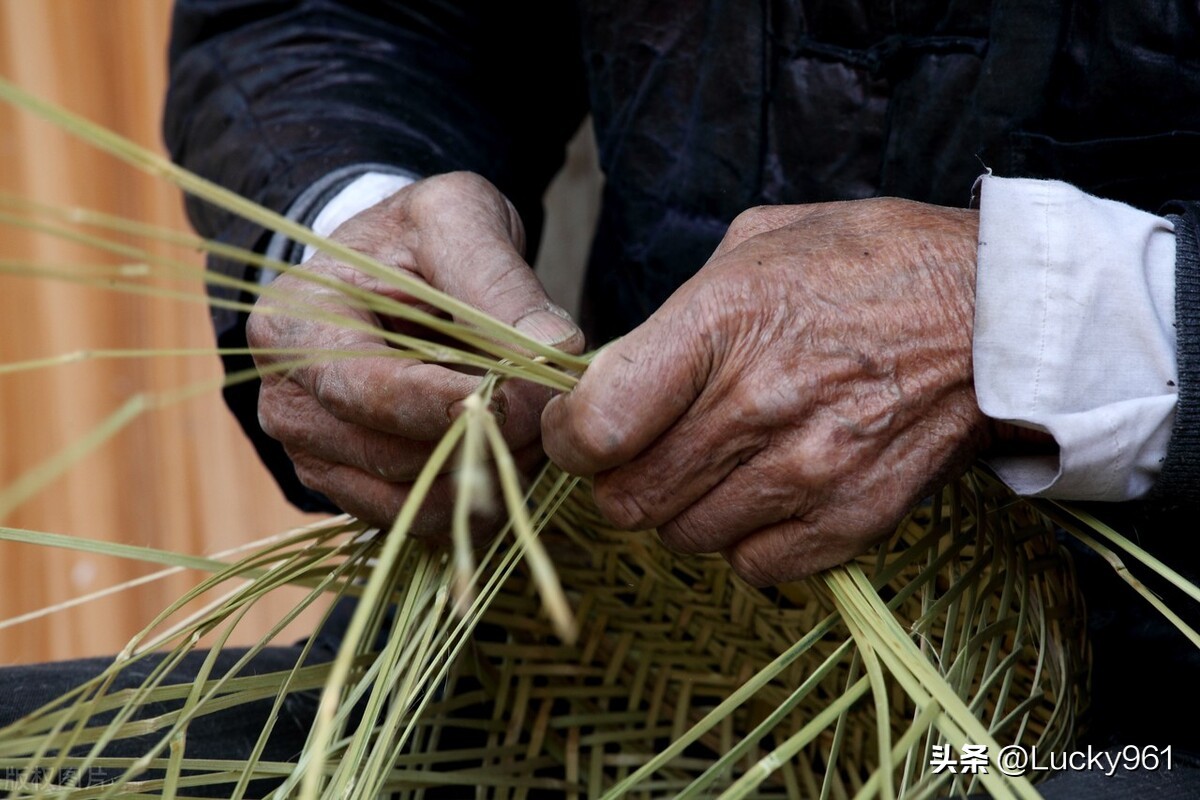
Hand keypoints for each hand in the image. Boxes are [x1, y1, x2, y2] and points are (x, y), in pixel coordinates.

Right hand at [248, 172, 582, 532]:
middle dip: (487, 440)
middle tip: (552, 411)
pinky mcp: (351, 490)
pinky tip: (510, 452)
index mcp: (295, 328)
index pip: (370, 390)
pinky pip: (422, 522)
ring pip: (415, 501)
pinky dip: (478, 498)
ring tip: (536, 426)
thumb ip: (501, 280)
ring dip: (491, 474)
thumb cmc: (416, 240)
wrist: (388, 271)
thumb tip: (555, 350)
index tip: (523, 399)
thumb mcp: (457, 222)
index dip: (450, 405)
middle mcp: (288, 403)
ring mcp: (314, 456)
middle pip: (395, 455)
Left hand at [542, 198, 990, 584]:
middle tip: (643, 450)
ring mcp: (808, 473)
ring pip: (683, 536)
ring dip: (681, 508)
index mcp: (722, 322)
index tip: (577, 428)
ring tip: (715, 464)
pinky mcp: (851, 521)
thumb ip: (676, 312)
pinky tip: (764, 494)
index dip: (567, 437)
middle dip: (618, 478)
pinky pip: (751, 566)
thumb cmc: (874, 265)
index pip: (595, 428)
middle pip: (628, 498)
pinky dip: (743, 540)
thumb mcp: (760, 244)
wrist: (1001, 317)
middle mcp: (758, 406)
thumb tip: (618, 367)